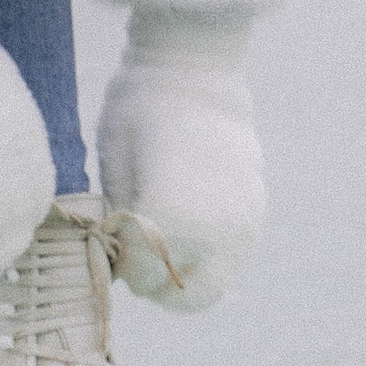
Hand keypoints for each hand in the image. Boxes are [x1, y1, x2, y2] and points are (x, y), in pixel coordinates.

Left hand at [95, 8, 263, 311]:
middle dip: (154, 284)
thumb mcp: (113, 172)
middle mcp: (218, 232)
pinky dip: (205, 251)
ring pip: (212, 282)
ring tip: (160, 232)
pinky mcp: (255, 210)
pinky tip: (186, 217)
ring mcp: (244, 224)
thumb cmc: (138, 111)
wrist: (194, 66)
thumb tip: (120, 260)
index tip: (109, 235)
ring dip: (183, 270)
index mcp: (177, 222)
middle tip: (134, 252)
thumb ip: (121, 228)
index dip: (120, 263)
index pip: (141, 279)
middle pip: (185, 298)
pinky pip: (229, 255)